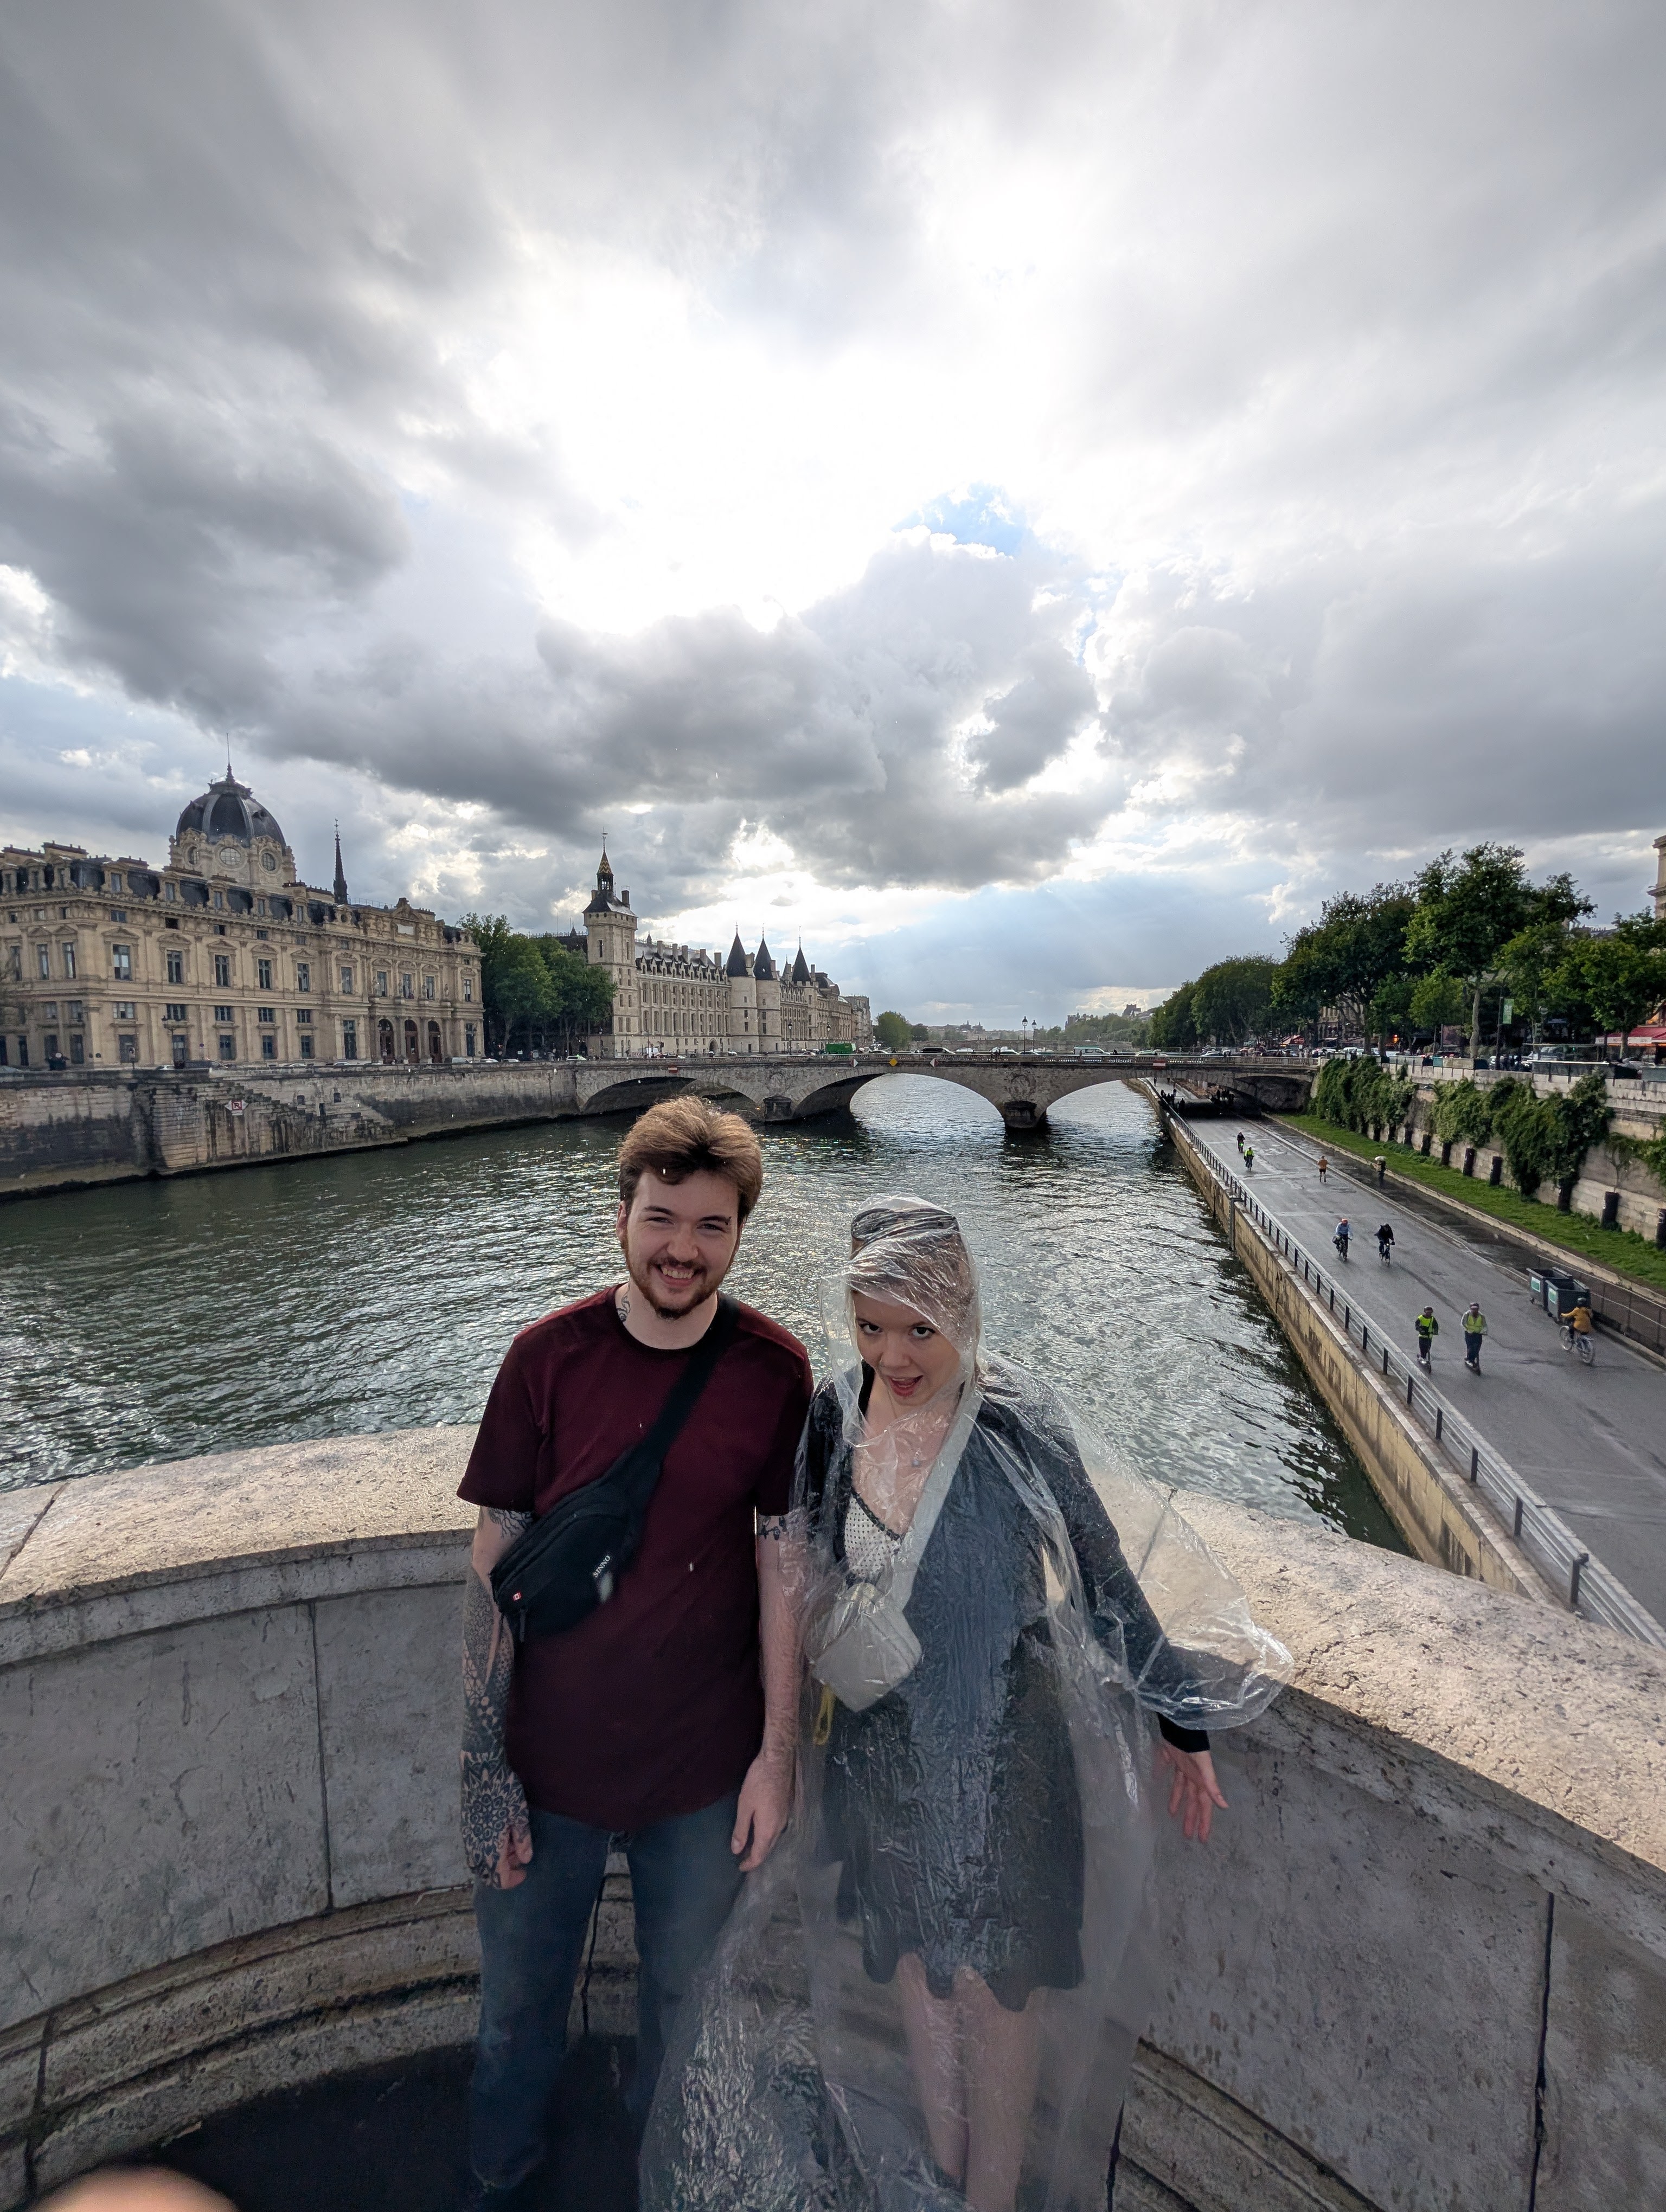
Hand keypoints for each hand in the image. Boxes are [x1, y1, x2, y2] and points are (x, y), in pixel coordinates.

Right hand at [462, 1751, 533, 1887]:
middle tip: (519, 1854)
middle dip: (504, 1871)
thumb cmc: (503, 1790)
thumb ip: (522, 1839)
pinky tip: (499, 1834)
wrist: (480, 1768)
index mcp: (490, 1847)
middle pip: (486, 1874)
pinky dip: (486, 1851)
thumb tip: (525, 1859)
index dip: (513, 1880)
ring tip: (511, 1842)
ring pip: (478, 1863)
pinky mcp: (464, 1826)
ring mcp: (467, 1836)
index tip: (524, 1871)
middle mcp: (475, 1846)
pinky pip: (473, 1850)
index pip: (499, 1878)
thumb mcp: (519, 1814)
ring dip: (494, 1861)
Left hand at [732, 1748, 793, 1871]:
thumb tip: (736, 1850)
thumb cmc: (758, 1782)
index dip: (750, 1864)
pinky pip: (777, 1829)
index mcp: (768, 1829)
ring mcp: (785, 1817)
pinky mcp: (787, 1808)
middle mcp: (780, 1827)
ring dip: (763, 1846)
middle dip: (757, 1857)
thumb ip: (741, 1830)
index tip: (740, 1868)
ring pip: (774, 1839)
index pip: (760, 1854)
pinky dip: (768, 1836)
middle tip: (744, 1860)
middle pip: (769, 1849)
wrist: (778, 1761)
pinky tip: (761, 1831)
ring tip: (751, 1848)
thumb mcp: (745, 1806)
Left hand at [1157, 1743, 1226, 1842]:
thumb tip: (1224, 1806)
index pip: (1204, 1806)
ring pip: (1180, 1789)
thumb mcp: (1204, 1766)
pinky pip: (1166, 1770)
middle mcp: (1193, 1775)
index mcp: (1201, 1780)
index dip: (1204, 1822)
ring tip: (1172, 1815)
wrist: (1180, 1724)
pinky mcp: (1170, 1756)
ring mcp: (1182, 1766)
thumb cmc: (1193, 1745)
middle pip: (1192, 1801)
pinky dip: (1162, 1776)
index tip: (1202, 1838)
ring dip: (1177, 1802)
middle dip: (1191, 1817)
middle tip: (1187, 1835)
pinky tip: (1156, 1781)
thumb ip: (1212, 1785)